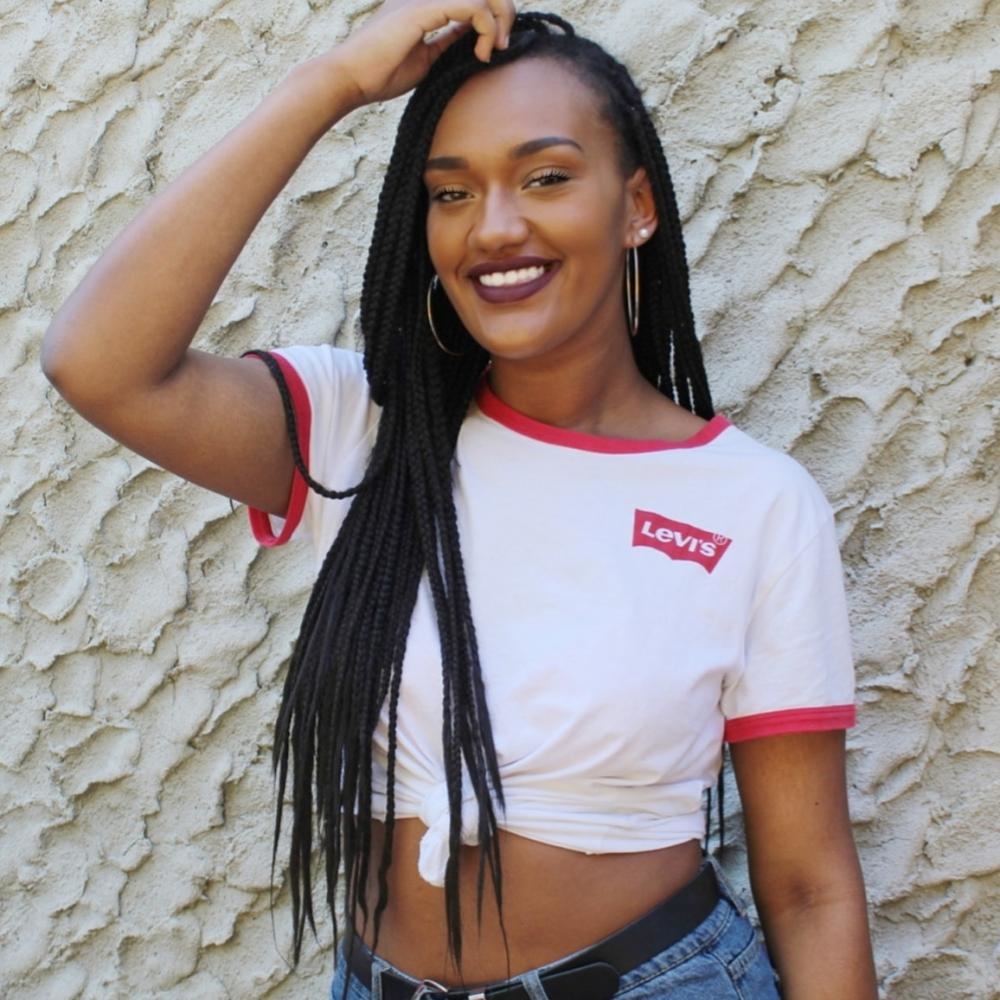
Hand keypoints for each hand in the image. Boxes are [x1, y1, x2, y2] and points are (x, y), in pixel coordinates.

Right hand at [331, 0, 516, 108]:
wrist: (351, 79)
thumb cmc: (381, 74)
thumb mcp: (427, 57)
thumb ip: (449, 42)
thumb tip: (474, 38)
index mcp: (427, 2)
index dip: (495, 14)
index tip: (496, 48)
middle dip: (504, 11)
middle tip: (503, 45)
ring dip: (499, 20)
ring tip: (493, 50)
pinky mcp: (424, 8)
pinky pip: (473, 7)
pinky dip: (485, 29)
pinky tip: (481, 53)